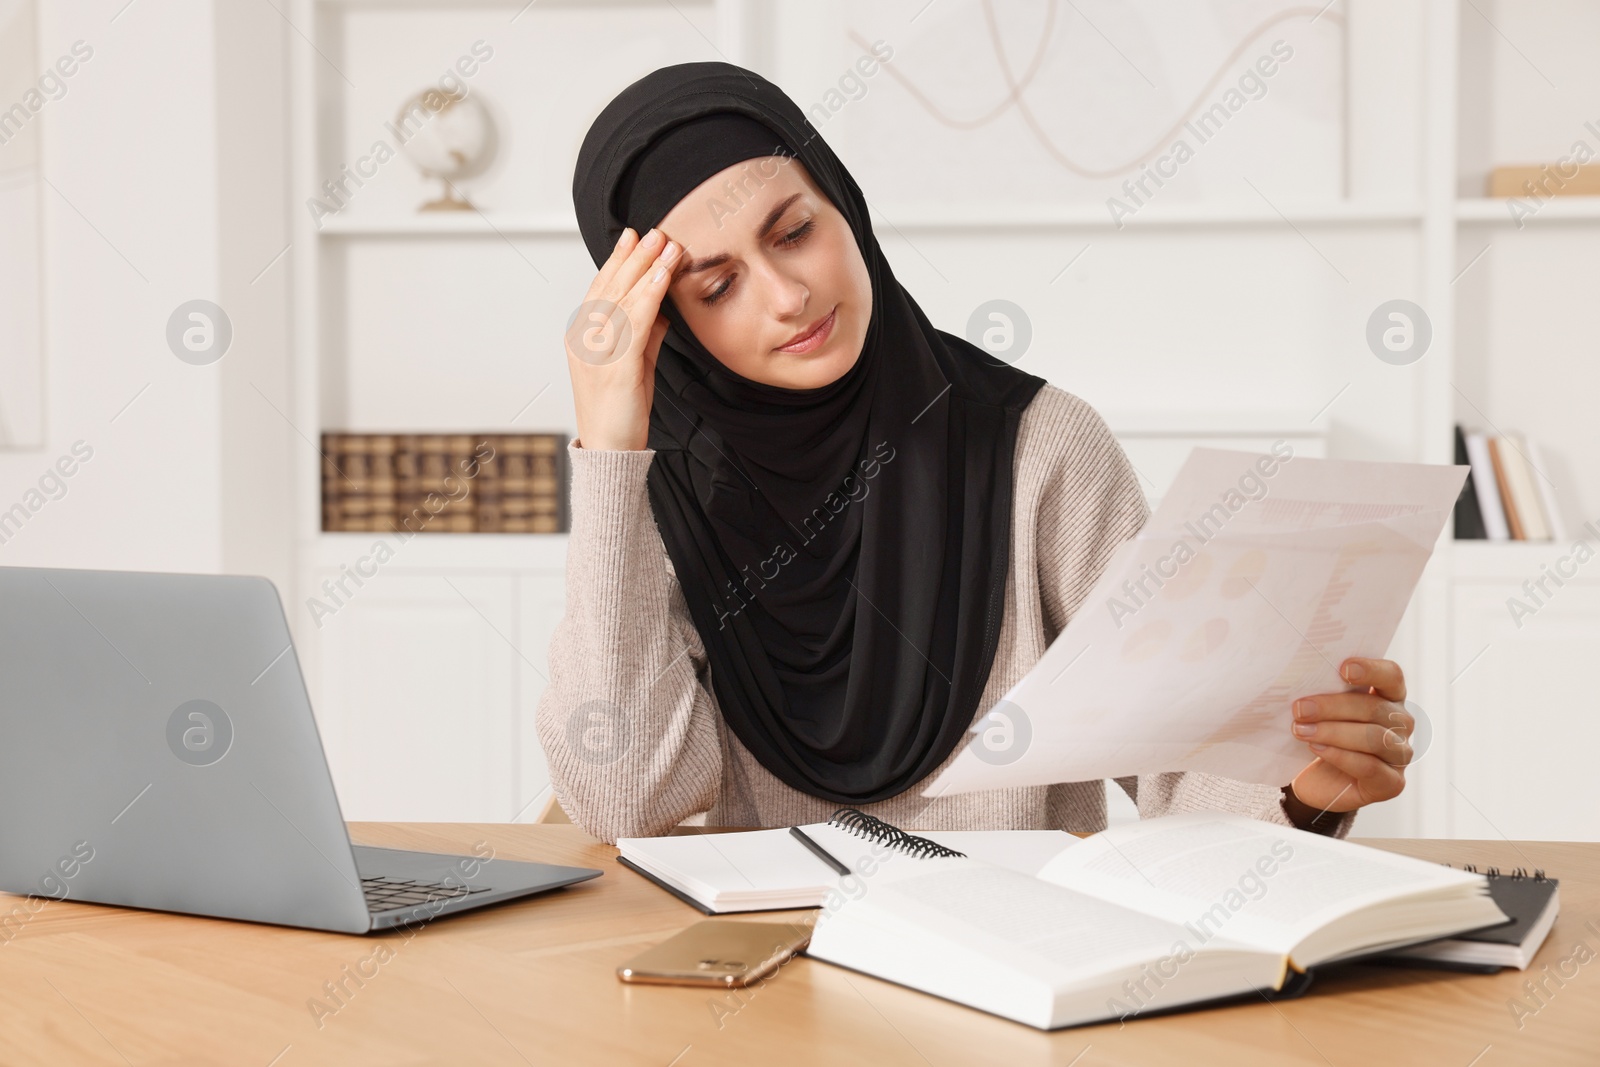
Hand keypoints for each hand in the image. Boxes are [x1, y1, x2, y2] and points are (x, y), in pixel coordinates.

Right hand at [566, 226, 679, 451]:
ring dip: (646, 268)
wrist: (610, 450)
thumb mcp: (636, 363)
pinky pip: (634, 323)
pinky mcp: (614, 367)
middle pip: (610, 287)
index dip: (617, 261)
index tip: (633, 236)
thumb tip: (663, 304)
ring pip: (622, 299)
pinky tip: (663, 277)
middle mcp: (584, 340)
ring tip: (666, 244)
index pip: (600, 289)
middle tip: (654, 231)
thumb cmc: (622, 410)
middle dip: (634, 256)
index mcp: (583, 337)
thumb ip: (646, 333)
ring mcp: (596, 353)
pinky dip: (650, 295)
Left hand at [1287, 656, 1412, 814]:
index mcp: (1389, 696)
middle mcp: (1401, 723)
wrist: (1315, 780)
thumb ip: (1321, 691)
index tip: (1343, 668)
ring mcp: (1400, 754)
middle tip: (1299, 709)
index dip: (1372, 670)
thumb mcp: (1320, 709)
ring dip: (1333, 732)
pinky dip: (1340, 756)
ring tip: (1301, 730)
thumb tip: (1298, 674)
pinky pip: (1369, 766)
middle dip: (1333, 707)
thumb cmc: (1320, 734)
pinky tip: (1316, 748)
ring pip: (1374, 737)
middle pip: (1375, 708)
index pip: (1392, 676)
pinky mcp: (1391, 783)